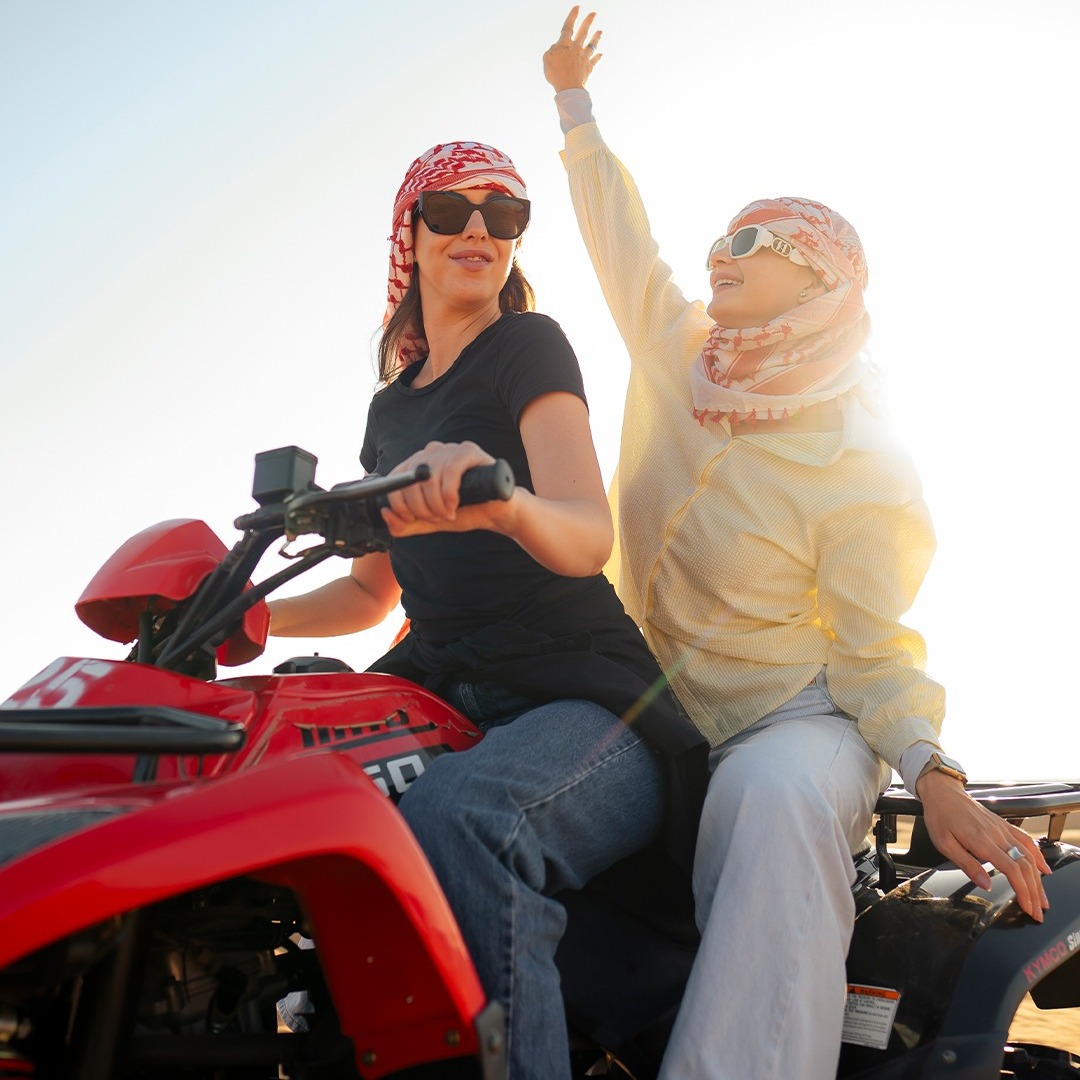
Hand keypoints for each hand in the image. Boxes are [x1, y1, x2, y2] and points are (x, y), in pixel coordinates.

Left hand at [380, 441, 515, 537]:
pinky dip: (449, 494)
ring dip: (435, 503)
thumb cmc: (464, 512)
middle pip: (410, 480)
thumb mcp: (428, 522)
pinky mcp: (468, 451)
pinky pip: (450, 471)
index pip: (395, 480)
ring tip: (448, 513)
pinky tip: (455, 504)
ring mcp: (449, 449)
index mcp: (418, 465)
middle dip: (421, 508)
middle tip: (437, 518)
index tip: (413, 519)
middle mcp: (431, 452)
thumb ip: (405, 524)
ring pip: (429, 477)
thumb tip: (385, 514)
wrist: (495, 513)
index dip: (399, 504)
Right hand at [543, 6, 602, 91]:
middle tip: (593, 14)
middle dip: (588, 22)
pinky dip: (597, 57)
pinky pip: (594, 61)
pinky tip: (601, 54)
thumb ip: (551, 50)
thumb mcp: (547, 59)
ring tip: (600, 31)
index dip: (573, 16)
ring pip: (591, 45)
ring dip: (596, 37)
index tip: (578, 7)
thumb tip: (556, 46)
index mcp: (565, 44)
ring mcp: (583, 58)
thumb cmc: (555, 73)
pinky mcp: (588, 68)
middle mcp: (576, 48)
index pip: (568, 27)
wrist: (569, 87)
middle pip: (583, 32)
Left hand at [916, 769, 1051, 921]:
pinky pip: (1026, 840)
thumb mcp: (944, 844)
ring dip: (1038, 879)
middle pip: (1025, 866)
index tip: (1028, 908)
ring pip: (1029, 856)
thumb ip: (967, 864)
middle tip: (1038, 911)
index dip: (1023, 891)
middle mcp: (997, 835)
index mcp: (982, 841)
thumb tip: (985, 884)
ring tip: (1042, 898)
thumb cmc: (940, 817)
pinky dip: (1038, 856)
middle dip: (1034, 892)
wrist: (943, 792)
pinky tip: (1043, 869)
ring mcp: (1002, 829)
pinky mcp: (1003, 825)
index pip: (1012, 870)